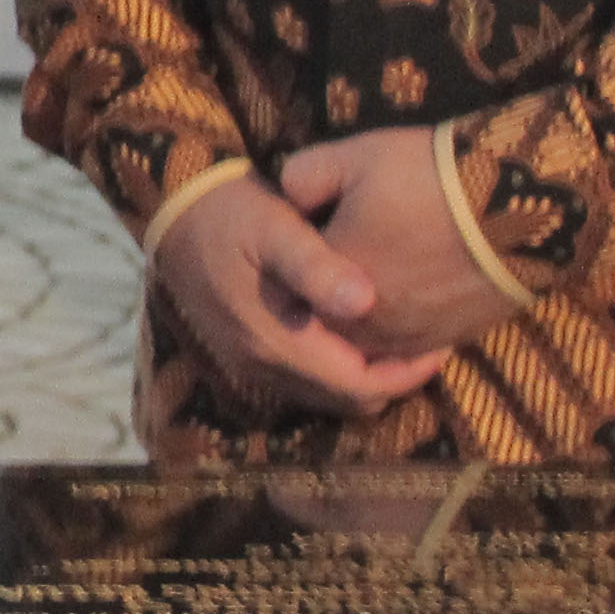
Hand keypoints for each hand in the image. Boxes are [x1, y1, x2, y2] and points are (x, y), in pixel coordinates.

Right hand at [149, 170, 421, 415]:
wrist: (174, 213)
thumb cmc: (230, 214)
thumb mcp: (275, 228)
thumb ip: (318, 267)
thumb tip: (367, 301)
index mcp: (276, 342)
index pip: (358, 385)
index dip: (406, 374)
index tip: (441, 344)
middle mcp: (264, 366)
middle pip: (348, 400)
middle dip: (392, 379)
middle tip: (429, 342)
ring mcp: (253, 364)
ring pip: (330, 395)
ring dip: (367, 375)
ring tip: (401, 338)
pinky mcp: (250, 354)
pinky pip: (310, 381)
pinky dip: (342, 367)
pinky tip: (358, 332)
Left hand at [274, 124, 518, 369]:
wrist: (521, 208)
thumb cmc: (428, 178)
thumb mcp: (352, 157)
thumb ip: (302, 177)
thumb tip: (289, 197)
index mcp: (325, 282)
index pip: (291, 276)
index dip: (301, 251)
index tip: (319, 224)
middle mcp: (358, 323)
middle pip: (326, 315)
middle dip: (328, 288)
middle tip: (353, 247)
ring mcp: (403, 340)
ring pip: (367, 338)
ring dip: (365, 313)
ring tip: (384, 270)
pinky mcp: (444, 343)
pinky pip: (409, 347)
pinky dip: (403, 325)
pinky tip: (414, 291)